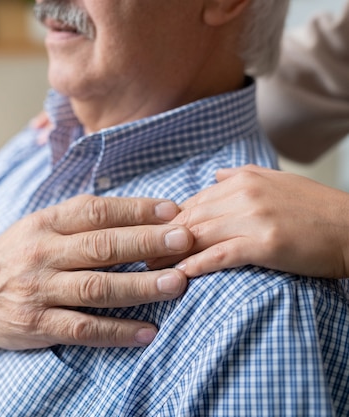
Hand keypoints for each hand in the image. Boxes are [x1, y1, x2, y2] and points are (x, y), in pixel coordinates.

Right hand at [0, 195, 192, 350]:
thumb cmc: (14, 256)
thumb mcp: (36, 228)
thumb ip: (77, 221)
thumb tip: (137, 212)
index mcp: (44, 224)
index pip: (94, 211)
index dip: (136, 209)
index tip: (173, 211)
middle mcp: (41, 254)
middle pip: (100, 246)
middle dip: (146, 242)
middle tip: (186, 241)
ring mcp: (38, 291)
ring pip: (95, 288)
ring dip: (139, 286)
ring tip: (177, 284)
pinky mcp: (36, 325)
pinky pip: (81, 329)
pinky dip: (116, 332)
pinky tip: (147, 332)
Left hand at [154, 165, 348, 277]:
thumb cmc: (316, 209)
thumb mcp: (277, 181)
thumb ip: (240, 176)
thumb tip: (211, 177)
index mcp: (242, 179)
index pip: (193, 202)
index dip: (169, 223)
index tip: (152, 238)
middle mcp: (243, 193)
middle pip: (190, 218)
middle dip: (162, 238)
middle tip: (142, 256)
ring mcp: (254, 217)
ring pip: (199, 235)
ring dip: (172, 253)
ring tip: (152, 269)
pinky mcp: (265, 243)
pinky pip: (221, 254)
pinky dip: (197, 264)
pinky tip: (181, 274)